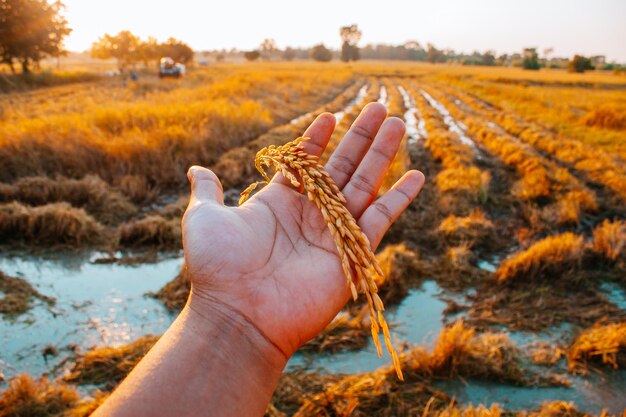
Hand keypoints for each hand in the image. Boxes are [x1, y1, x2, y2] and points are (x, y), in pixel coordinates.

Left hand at [183, 102, 424, 362]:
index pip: (306, 163)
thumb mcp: (204, 219)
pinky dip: (399, 198)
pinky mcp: (351, 253)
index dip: (318, 138)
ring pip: (365, 184)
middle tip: (380, 108)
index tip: (331, 115)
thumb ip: (208, 191)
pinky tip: (415, 175)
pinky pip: (380, 220)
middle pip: (342, 166)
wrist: (239, 313)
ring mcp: (332, 232)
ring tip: (397, 123)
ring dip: (382, 154)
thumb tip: (196, 169)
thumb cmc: (218, 267)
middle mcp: (309, 214)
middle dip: (361, 137)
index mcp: (279, 202)